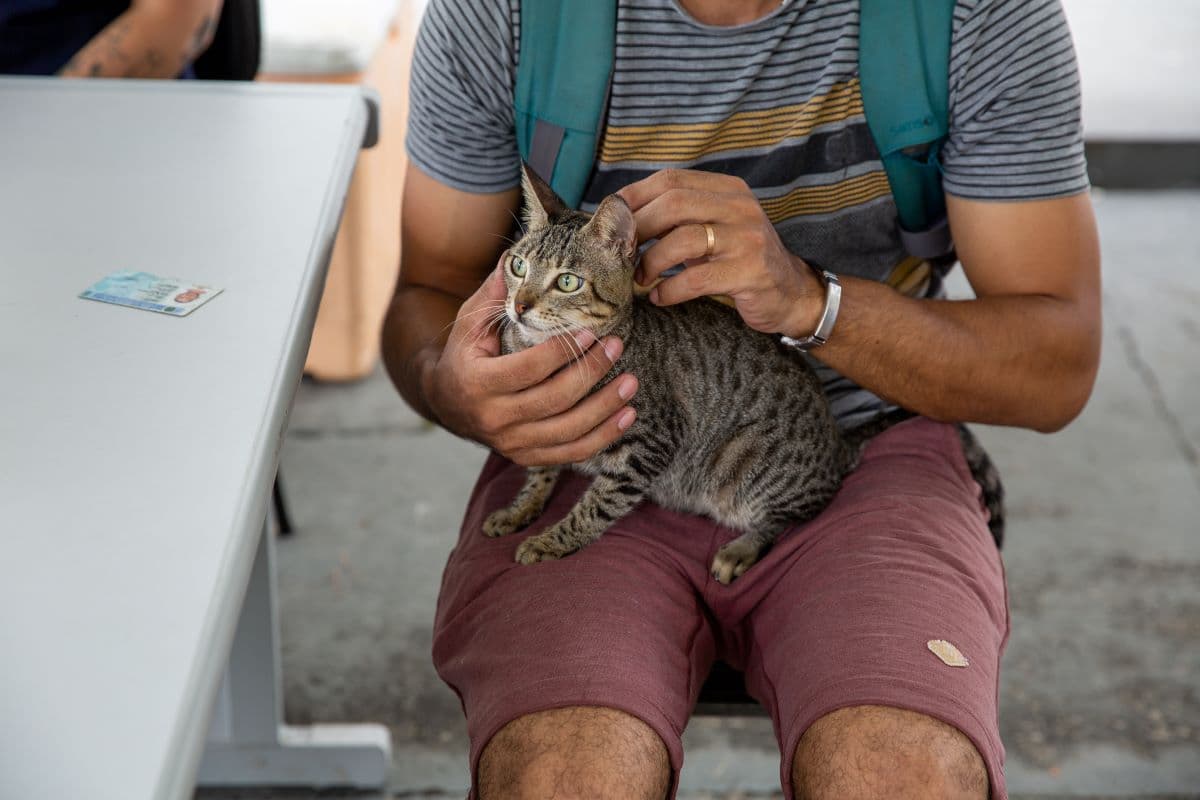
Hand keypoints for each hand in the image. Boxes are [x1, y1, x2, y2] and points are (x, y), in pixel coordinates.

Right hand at [426, 266, 637, 465]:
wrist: (447, 403)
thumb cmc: (464, 355)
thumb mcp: (470, 323)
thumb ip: (494, 295)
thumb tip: (515, 258)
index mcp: (478, 383)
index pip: (530, 369)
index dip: (564, 350)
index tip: (592, 330)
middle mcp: (494, 419)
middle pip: (554, 399)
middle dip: (591, 372)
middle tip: (616, 347)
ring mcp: (511, 443)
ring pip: (568, 431)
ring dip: (605, 407)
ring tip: (630, 382)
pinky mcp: (526, 457)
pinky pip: (571, 453)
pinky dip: (603, 437)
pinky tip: (626, 415)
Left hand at [619, 169, 824, 337]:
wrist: (791, 292)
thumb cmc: (739, 259)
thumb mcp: (713, 228)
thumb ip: (678, 217)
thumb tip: (622, 217)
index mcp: (727, 189)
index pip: (671, 180)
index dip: (635, 196)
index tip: (611, 217)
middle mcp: (740, 207)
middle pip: (674, 203)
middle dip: (638, 228)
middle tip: (620, 251)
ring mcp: (747, 239)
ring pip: (683, 239)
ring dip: (651, 260)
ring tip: (640, 276)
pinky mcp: (749, 273)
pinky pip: (696, 279)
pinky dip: (670, 289)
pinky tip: (659, 297)